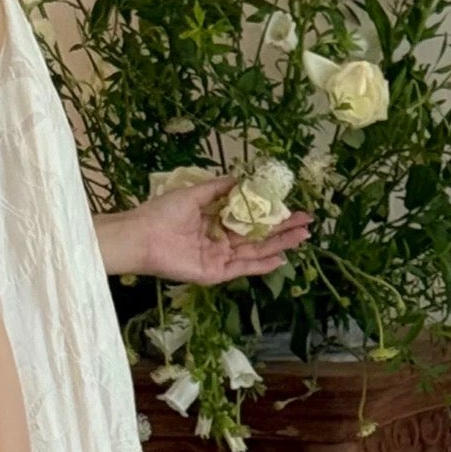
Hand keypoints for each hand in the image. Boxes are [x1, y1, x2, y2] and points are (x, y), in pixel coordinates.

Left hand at [96, 177, 311, 285]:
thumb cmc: (162, 213)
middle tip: (307, 224)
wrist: (143, 236)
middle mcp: (221, 241)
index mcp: (215, 222)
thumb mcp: (194, 194)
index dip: (271, 214)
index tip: (292, 207)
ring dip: (279, 245)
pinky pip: (243, 269)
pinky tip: (281, 260)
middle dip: (283, 230)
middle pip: (258, 237)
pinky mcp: (216, 273)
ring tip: (302, 238)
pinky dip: (262, 266)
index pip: (250, 219)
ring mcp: (220, 259)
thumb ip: (219, 188)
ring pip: (255, 252)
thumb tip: (241, 178)